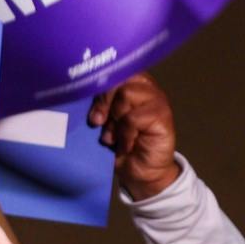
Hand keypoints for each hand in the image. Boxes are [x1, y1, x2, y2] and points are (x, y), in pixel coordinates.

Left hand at [87, 73, 179, 199]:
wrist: (141, 173)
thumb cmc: (120, 146)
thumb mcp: (104, 123)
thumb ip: (98, 107)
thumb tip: (81, 95)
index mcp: (130, 83)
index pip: (113, 70)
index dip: (98, 88)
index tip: (91, 112)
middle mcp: (145, 86)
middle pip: (118, 79)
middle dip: (104, 103)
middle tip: (99, 124)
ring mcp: (156, 99)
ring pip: (126, 94)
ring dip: (115, 119)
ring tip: (114, 138)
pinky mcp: (163, 116)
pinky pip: (133, 118)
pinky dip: (125, 135)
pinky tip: (126, 146)